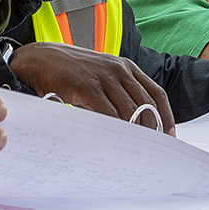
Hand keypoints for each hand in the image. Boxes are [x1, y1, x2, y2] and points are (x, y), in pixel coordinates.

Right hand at [10, 42, 176, 133]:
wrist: (39, 59)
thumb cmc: (70, 71)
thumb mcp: (101, 74)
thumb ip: (118, 91)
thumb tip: (134, 121)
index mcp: (126, 67)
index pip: (156, 93)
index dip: (166, 116)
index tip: (168, 135)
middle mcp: (119, 70)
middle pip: (146, 105)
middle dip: (152, 129)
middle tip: (153, 148)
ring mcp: (104, 77)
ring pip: (129, 111)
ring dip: (135, 132)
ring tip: (136, 149)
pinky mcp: (87, 87)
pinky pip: (108, 113)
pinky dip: (114, 129)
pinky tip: (115, 140)